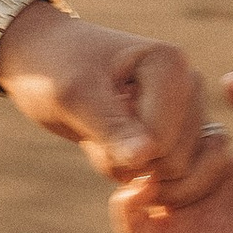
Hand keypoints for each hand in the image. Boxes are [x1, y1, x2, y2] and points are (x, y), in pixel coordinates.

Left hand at [0, 1, 224, 204]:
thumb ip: (110, 127)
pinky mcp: (176, 129)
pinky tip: (109, 140)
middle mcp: (190, 85)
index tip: (91, 116)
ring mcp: (187, 108)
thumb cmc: (52, 69)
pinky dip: (130, 168)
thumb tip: (145, 157)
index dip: (121, 149)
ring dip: (126, 166)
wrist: (42, 59)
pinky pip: (165, 173)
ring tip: (100, 130)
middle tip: (93, 125)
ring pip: (172, 172)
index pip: (162, 142)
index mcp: (171, 64)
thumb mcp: (72, 97)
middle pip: (175, 162)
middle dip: (128, 160)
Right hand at [111, 75, 232, 232]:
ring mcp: (185, 218)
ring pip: (132, 181)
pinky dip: (126, 200)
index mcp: (222, 164)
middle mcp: (198, 189)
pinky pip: (129, 222)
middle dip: (149, 133)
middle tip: (156, 125)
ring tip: (158, 152)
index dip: (171, 112)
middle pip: (150, 152)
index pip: (177, 130)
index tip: (175, 100)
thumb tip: (228, 78)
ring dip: (139, 162)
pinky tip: (151, 181)